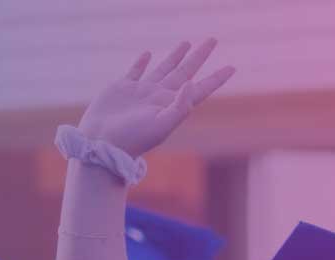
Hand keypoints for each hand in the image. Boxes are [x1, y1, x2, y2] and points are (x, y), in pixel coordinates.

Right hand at [76, 39, 234, 158]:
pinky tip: (147, 54)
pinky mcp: (122, 89)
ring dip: (175, 56)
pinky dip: (142, 62)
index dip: (216, 78)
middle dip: (199, 56)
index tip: (232, 67)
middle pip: (185, 72)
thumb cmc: (132, 138)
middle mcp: (159, 97)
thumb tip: (191, 84)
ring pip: (164, 68)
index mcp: (172, 105)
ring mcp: (141, 92)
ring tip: (186, 43)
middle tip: (212, 40)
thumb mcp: (162, 125)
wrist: (101, 143)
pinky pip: (136, 71)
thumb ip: (180, 106)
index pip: (200, 88)